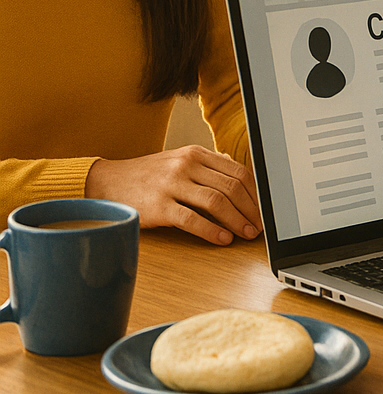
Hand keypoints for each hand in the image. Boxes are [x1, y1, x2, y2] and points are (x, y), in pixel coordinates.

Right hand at [84, 146, 261, 245]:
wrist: (107, 182)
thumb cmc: (147, 174)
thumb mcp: (180, 161)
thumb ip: (209, 166)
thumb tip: (241, 176)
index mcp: (196, 154)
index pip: (238, 172)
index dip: (256, 193)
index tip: (265, 209)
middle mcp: (186, 166)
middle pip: (232, 187)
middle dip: (251, 209)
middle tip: (260, 226)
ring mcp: (172, 185)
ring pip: (217, 202)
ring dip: (237, 221)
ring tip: (246, 234)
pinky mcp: (158, 206)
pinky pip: (192, 219)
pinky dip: (212, 231)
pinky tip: (223, 239)